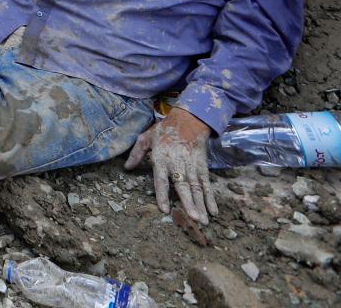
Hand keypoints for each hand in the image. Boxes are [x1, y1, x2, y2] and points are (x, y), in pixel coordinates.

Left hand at [125, 108, 215, 225]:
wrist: (189, 120)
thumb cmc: (164, 130)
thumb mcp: (146, 138)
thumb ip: (136, 154)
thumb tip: (126, 168)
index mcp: (161, 158)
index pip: (161, 180)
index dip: (163, 195)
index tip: (165, 209)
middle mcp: (177, 163)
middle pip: (183, 185)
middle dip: (188, 202)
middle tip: (193, 218)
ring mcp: (192, 165)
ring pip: (196, 188)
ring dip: (201, 205)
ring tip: (203, 221)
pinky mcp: (203, 166)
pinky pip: (207, 184)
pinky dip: (211, 198)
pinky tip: (214, 211)